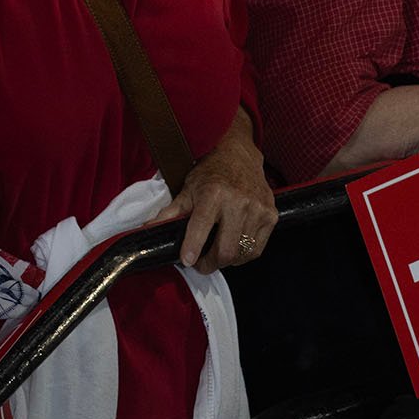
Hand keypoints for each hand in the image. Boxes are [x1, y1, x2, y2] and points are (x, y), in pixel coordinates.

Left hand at [146, 112, 277, 273]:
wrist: (238, 154)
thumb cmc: (210, 173)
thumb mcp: (187, 189)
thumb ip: (170, 213)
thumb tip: (147, 231)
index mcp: (214, 194)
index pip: (201, 227)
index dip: (193, 248)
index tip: (187, 261)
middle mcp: (239, 201)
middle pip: (225, 251)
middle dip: (209, 264)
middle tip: (200, 263)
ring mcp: (258, 209)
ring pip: (241, 254)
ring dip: (226, 261)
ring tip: (216, 253)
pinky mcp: (271, 215)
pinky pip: (256, 249)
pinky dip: (243, 255)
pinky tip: (234, 246)